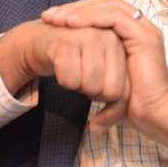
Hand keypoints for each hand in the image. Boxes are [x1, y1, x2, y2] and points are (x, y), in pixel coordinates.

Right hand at [0, 18, 128, 104]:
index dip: (110, 110)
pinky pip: (69, 81)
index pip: (123, 92)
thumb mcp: (101, 78)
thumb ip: (112, 101)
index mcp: (123, 47)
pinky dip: (63, 80)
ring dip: (77, 86)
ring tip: (73, 70)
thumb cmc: (75, 61)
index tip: (96, 106)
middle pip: (108, 92)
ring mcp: (89, 36)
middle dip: (92, 94)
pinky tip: (60, 65)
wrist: (43, 40)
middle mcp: (110, 37)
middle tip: (82, 79)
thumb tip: (96, 130)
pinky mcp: (67, 41)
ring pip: (90, 86)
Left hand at [41, 0, 167, 143]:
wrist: (155, 116)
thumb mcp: (106, 83)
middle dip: (75, 8)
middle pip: (105, 4)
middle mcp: (141, 27)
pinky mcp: (144, 36)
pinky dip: (92, 18)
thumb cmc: (134, 105)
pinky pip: (114, 18)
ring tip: (57, 19)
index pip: (104, 11)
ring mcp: (144, 30)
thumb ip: (93, 76)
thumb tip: (71, 82)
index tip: (54, 21)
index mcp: (133, 34)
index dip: (78, 13)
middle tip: (49, 16)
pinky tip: (72, 24)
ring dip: (80, 11)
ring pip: (109, 6)